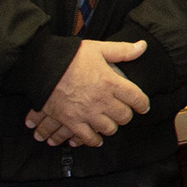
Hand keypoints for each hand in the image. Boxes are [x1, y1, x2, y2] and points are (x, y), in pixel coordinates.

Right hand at [25, 39, 149, 147]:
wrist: (42, 66)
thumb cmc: (70, 57)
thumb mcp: (99, 48)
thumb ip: (123, 50)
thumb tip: (143, 46)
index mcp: (111, 82)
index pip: (137, 98)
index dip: (143, 104)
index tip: (143, 107)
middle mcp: (102, 100)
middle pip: (124, 116)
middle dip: (126, 116)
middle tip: (123, 114)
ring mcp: (86, 112)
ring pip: (108, 129)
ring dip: (110, 127)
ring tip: (109, 124)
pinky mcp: (71, 121)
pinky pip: (86, 137)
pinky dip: (92, 140)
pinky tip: (95, 139)